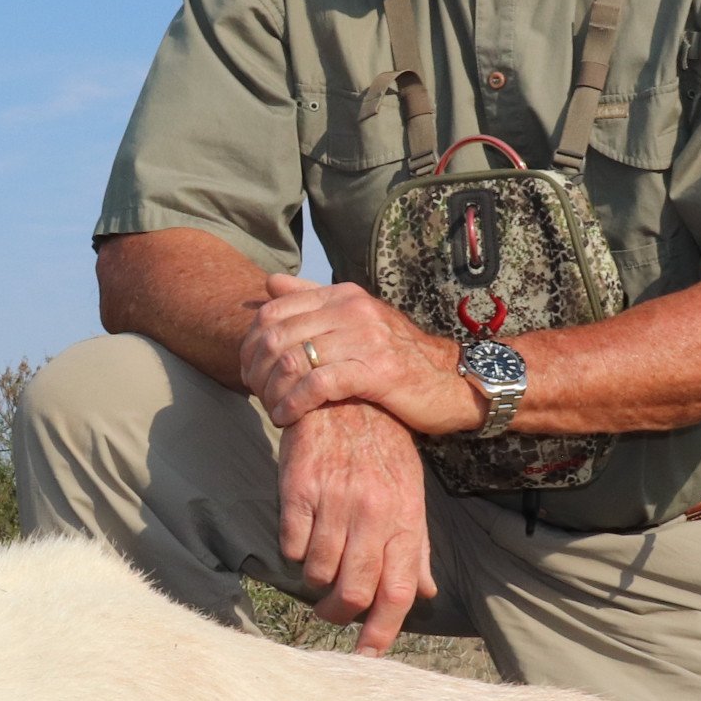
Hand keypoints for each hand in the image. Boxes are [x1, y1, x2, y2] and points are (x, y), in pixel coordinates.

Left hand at [243, 273, 484, 434]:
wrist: (452, 381)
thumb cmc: (397, 355)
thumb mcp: (356, 319)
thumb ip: (312, 299)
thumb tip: (271, 283)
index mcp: (342, 295)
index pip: (273, 311)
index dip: (250, 343)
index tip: (248, 371)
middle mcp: (352, 310)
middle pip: (276, 336)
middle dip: (256, 369)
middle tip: (255, 394)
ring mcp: (365, 339)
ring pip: (292, 360)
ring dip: (271, 390)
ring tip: (270, 409)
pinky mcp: (375, 371)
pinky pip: (317, 384)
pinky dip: (293, 403)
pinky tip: (287, 417)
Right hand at [278, 401, 437, 655]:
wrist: (346, 394)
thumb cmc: (382, 449)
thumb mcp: (411, 493)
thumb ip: (416, 547)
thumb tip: (424, 594)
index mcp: (404, 519)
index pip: (398, 591)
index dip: (381, 632)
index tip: (366, 656)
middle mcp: (372, 514)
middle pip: (354, 591)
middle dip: (338, 615)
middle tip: (330, 613)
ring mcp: (335, 502)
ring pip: (319, 572)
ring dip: (316, 581)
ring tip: (318, 567)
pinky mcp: (299, 490)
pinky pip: (292, 545)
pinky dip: (295, 551)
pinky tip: (301, 534)